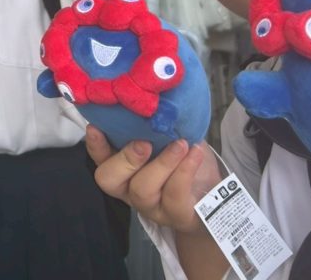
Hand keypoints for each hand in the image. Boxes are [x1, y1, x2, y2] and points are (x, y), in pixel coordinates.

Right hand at [85, 125, 220, 233]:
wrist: (216, 191)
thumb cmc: (185, 157)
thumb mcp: (168, 136)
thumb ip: (154, 123)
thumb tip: (152, 94)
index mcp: (122, 167)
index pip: (99, 158)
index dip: (94, 144)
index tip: (95, 127)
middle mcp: (129, 188)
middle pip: (109, 179)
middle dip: (125, 158)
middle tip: (144, 143)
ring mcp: (150, 205)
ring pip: (142, 189)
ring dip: (161, 163)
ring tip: (180, 144)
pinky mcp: (175, 215)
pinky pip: (174, 194)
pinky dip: (185, 169)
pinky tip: (195, 151)